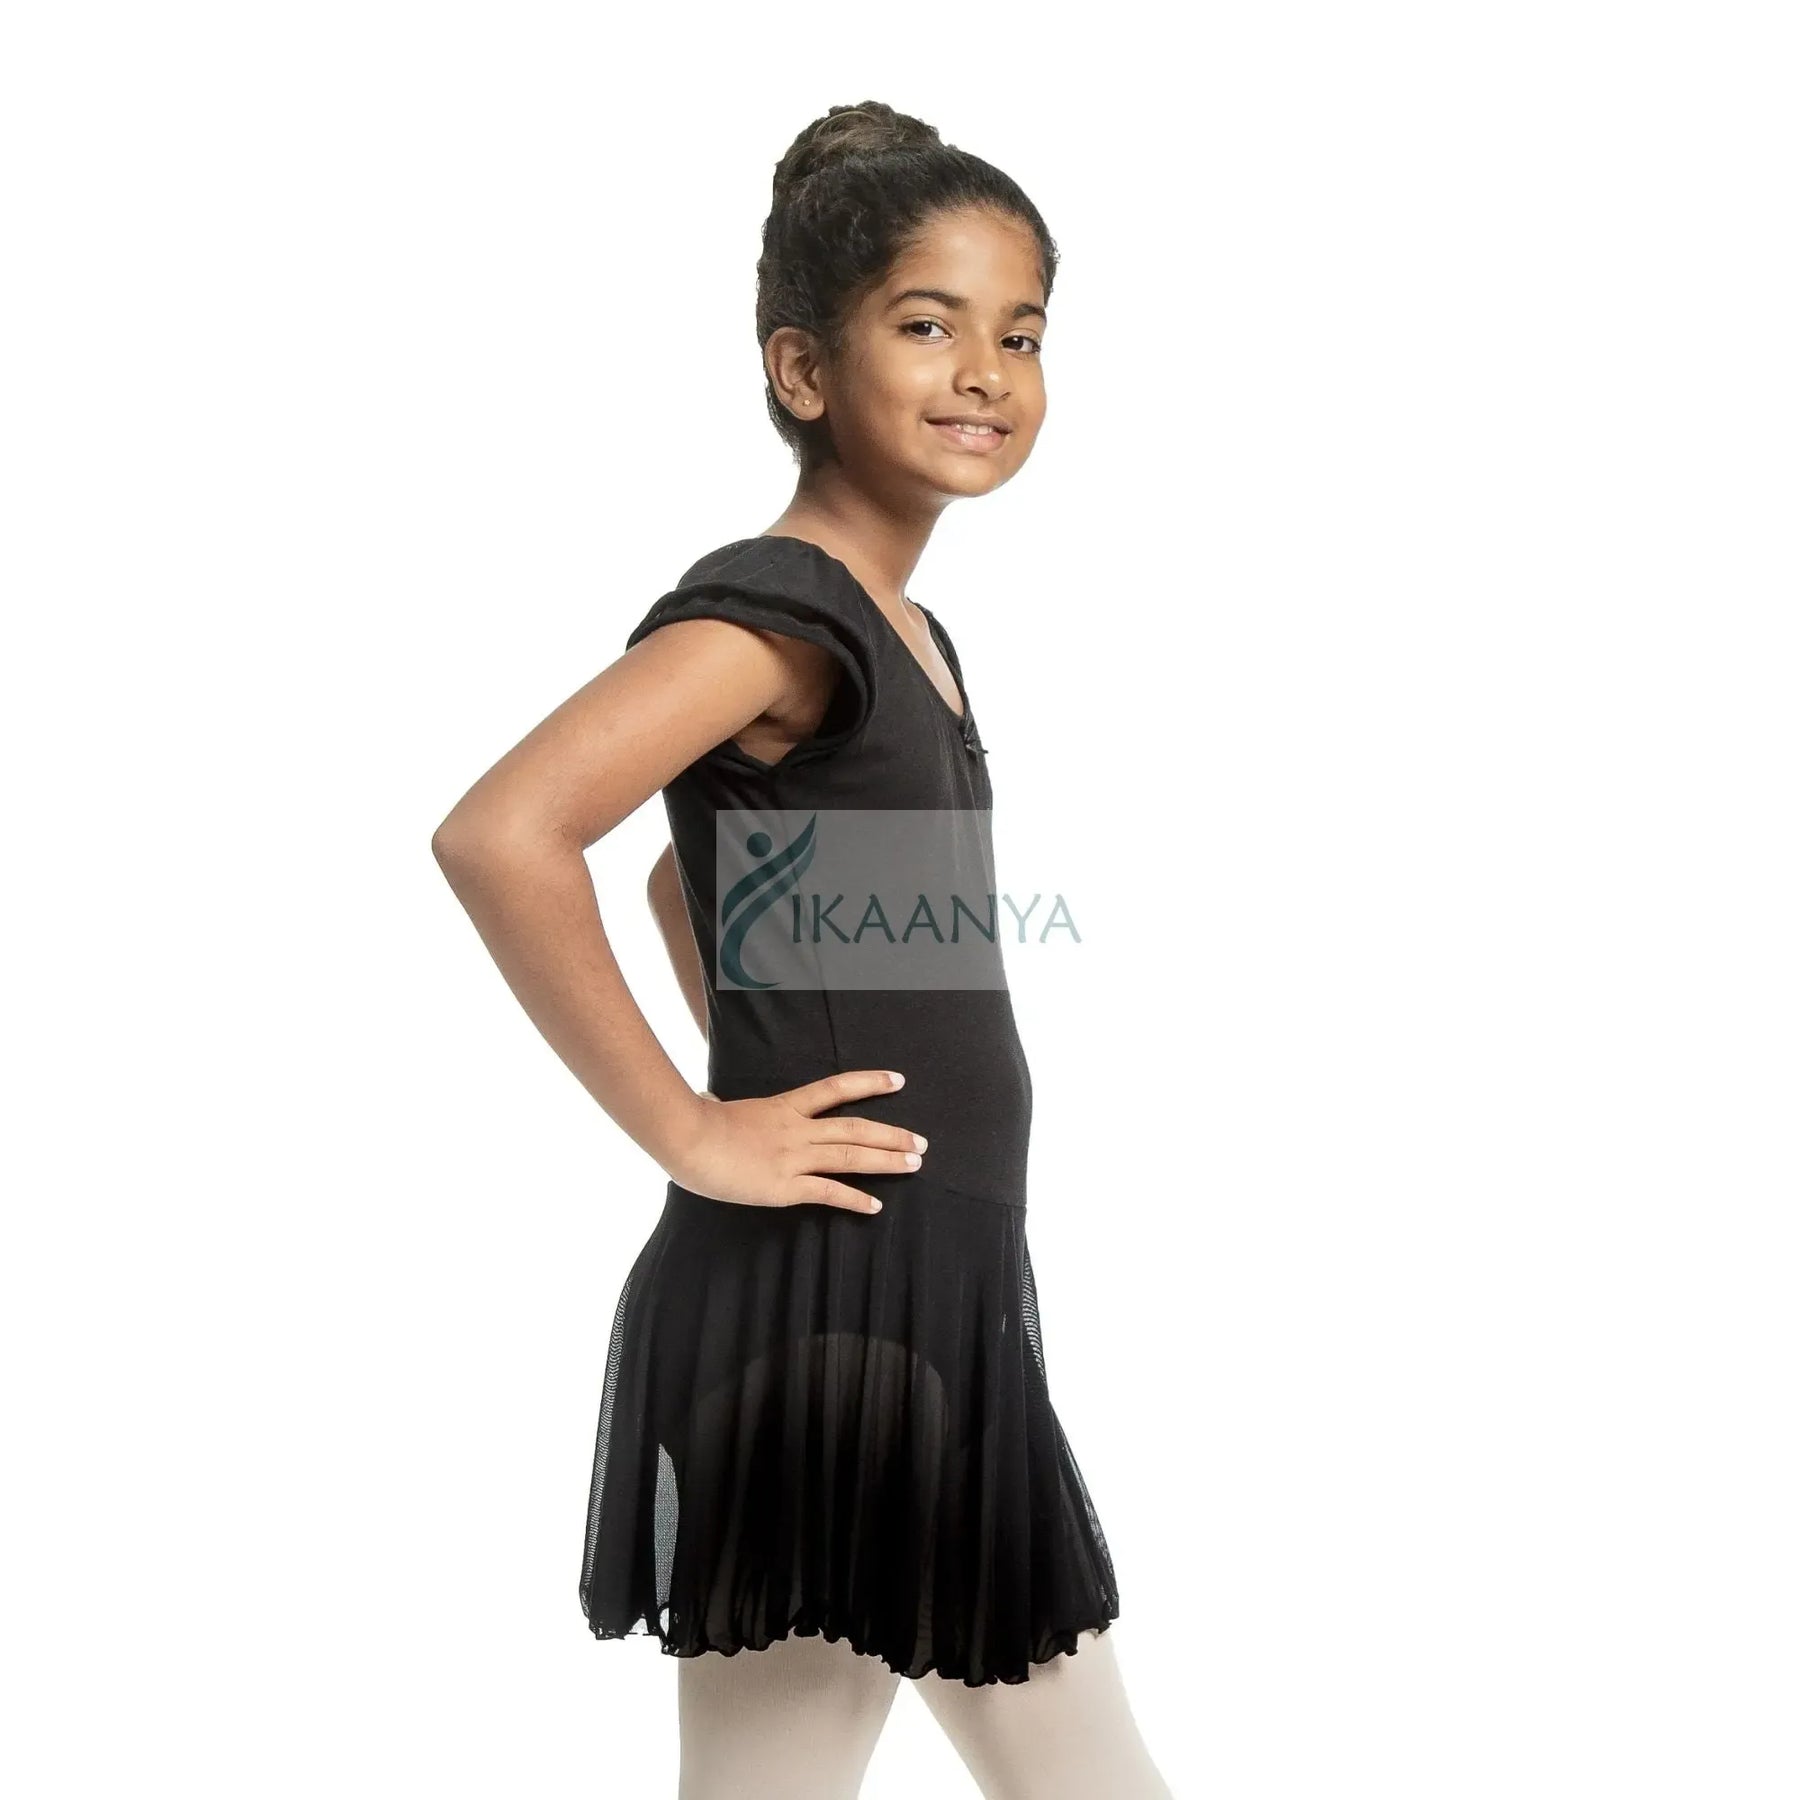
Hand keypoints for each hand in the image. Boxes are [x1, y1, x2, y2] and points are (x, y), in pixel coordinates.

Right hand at [666, 1070, 923, 1213]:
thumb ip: (720, 1105)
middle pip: (856, 1127)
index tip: (897, 1081)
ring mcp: (793, 1157)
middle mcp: (796, 1130)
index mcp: (782, 1107)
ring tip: (915, 1164)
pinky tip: (875, 1207)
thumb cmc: (692, 1122)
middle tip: (921, 1142)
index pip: (835, 1088)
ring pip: (851, 1156)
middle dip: (892, 1134)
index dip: (869, 1083)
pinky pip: (828, 1193)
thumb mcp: (714, 1107)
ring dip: (886, 1161)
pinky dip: (854, 1200)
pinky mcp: (784, 1187)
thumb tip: (707, 1099)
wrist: (686, 1137)